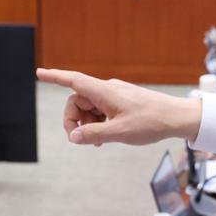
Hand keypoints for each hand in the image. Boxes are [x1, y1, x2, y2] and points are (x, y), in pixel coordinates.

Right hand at [37, 67, 201, 146]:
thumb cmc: (150, 122)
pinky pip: (100, 111)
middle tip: (79, 140)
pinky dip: (98, 124)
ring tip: (97, 142)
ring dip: (87, 124)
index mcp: (105, 92)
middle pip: (77, 100)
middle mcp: (107, 90)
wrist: (176, 118)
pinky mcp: (121, 103)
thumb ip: (93, 135)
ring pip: (89, 108)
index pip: (74, 81)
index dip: (55, 77)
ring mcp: (114, 96)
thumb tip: (73, 137)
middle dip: (74, 120)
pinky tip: (104, 138)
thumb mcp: (119, 132)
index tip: (39, 73)